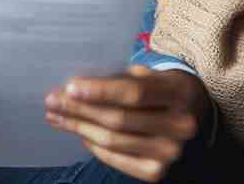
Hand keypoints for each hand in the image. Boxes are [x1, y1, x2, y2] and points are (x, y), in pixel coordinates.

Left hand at [44, 65, 208, 182]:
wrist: (191, 112)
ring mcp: (170, 152)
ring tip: (56, 115)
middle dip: (80, 110)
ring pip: (113, 141)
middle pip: (119, 119)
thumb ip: (119, 77)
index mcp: (177, 93)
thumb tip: (76, 85)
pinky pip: (116, 159)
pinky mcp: (157, 172)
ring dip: (79, 127)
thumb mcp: (148, 73)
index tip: (70, 86)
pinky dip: (93, 145)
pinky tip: (78, 131)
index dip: (100, 91)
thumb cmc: (159, 87)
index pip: (133, 94)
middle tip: (52, 100)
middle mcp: (179, 126)